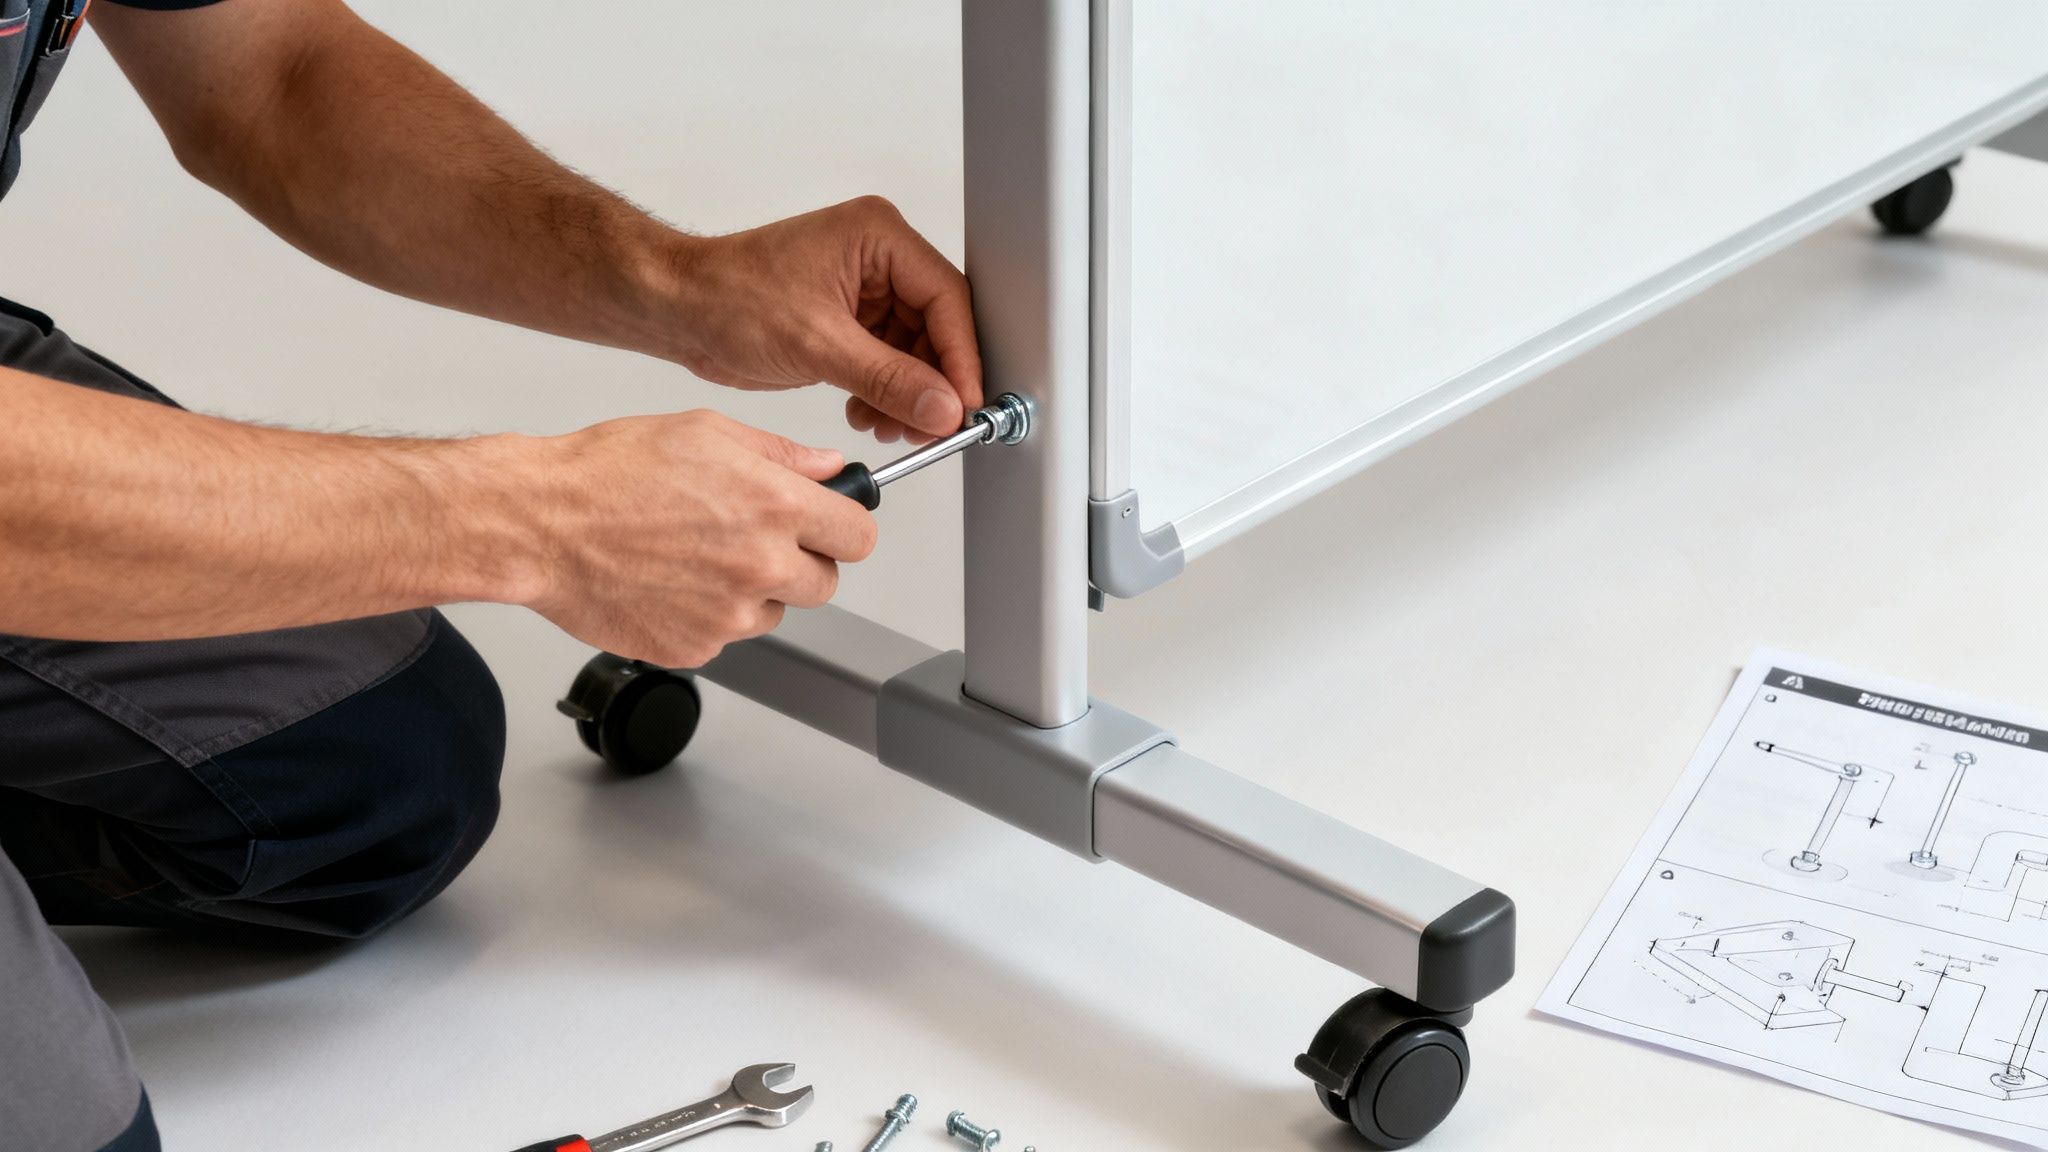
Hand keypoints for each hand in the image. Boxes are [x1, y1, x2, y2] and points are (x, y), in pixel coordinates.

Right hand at [514, 410, 876, 666]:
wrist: (541, 525)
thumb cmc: (608, 472)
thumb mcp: (706, 432)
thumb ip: (782, 455)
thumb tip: (829, 468)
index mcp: (774, 506)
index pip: (859, 536)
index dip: (844, 526)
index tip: (830, 524)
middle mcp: (760, 564)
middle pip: (825, 583)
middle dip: (801, 562)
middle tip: (753, 538)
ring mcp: (730, 615)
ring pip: (775, 613)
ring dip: (753, 592)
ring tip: (697, 555)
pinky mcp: (696, 648)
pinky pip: (726, 636)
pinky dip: (708, 616)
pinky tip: (671, 581)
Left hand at [667, 196, 982, 443]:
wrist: (676, 309)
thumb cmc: (726, 296)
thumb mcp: (817, 343)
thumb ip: (888, 379)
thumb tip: (943, 408)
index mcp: (878, 237)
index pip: (946, 298)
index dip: (961, 357)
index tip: (964, 405)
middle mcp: (878, 258)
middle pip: (937, 327)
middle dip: (932, 383)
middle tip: (932, 427)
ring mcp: (864, 290)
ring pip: (915, 351)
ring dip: (908, 395)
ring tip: (890, 426)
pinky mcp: (849, 321)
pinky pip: (888, 362)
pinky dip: (884, 394)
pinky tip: (867, 414)